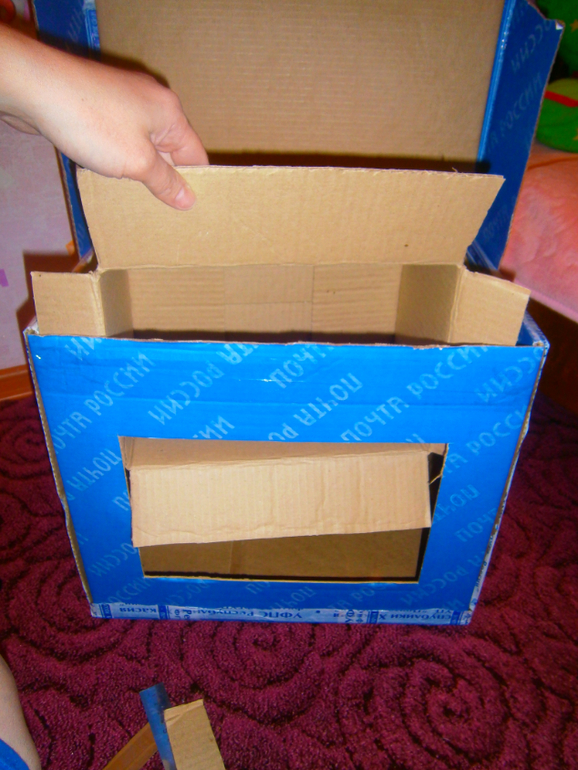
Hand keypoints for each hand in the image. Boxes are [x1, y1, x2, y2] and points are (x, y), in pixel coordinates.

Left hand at [0, 24, 207, 208]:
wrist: (37, 88)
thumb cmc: (95, 125)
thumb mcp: (137, 162)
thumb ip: (165, 182)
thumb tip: (189, 200)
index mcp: (171, 111)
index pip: (195, 155)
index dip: (193, 183)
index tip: (186, 212)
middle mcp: (153, 100)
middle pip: (170, 149)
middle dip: (164, 176)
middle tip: (159, 210)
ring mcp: (125, 98)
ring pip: (144, 142)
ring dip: (139, 167)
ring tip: (133, 195)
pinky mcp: (101, 100)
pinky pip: (122, 134)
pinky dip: (119, 153)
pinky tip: (108, 171)